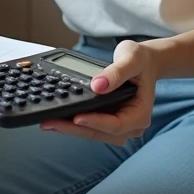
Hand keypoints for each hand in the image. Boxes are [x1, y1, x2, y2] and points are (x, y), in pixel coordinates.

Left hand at [40, 40, 158, 145]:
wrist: (144, 61)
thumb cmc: (141, 60)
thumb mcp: (132, 60)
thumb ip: (116, 72)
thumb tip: (97, 85)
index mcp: (140, 114)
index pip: (116, 125)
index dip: (95, 122)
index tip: (76, 117)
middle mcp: (130, 124)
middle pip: (100, 133)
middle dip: (75, 129)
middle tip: (50, 123)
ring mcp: (119, 124)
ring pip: (93, 132)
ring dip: (71, 128)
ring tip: (48, 122)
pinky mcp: (108, 119)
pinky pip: (90, 125)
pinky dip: (74, 122)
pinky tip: (58, 117)